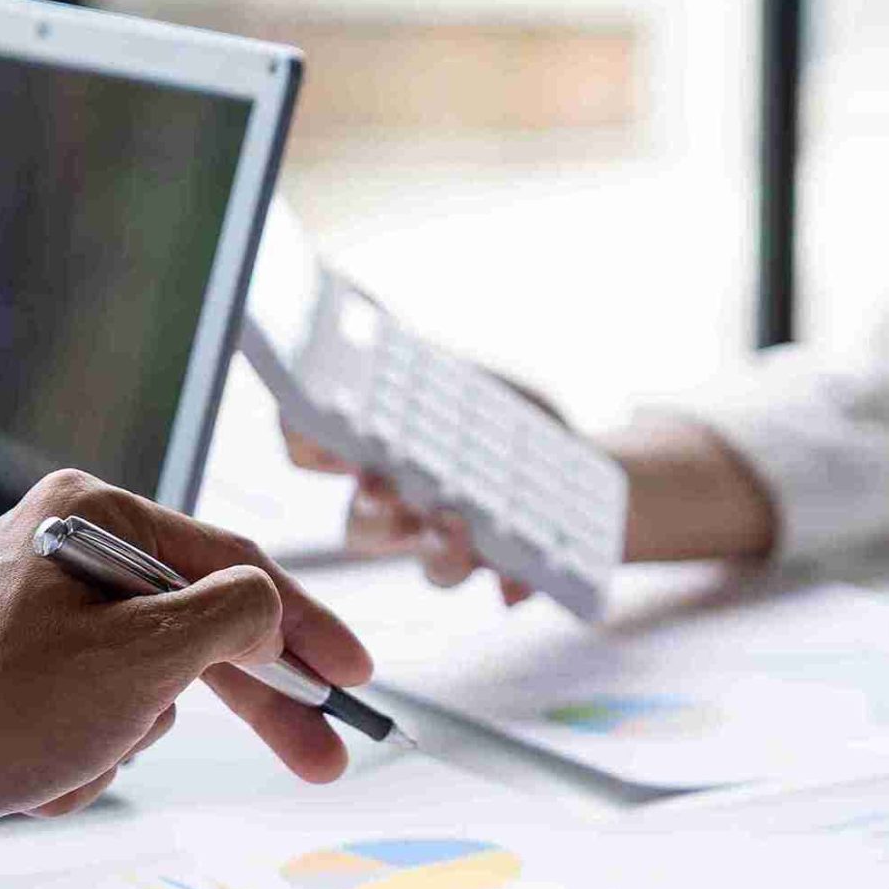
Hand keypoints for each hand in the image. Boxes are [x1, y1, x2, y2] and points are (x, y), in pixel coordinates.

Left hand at [0, 469, 372, 868]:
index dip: (307, 626)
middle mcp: (63, 552)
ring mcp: (38, 618)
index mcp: (91, 516)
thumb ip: (233, 618)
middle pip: (199, 626)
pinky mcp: (17, 680)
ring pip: (150, 685)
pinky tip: (42, 774)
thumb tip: (267, 611)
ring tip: (76, 758)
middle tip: (320, 755)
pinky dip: (87, 758)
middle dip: (253, 699)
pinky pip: (99, 718)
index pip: (235, 563)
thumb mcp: (146, 656)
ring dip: (129, 738)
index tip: (354, 679)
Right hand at [283, 395, 779, 589]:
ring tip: (460, 526)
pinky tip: (517, 580)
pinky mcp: (503, 571)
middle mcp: (404, 506)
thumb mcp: (471, 376)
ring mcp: (450, 544)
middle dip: (371, 510)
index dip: (302, 441)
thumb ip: (421, 358)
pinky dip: (510, 581)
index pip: (315, 451)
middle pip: (360, 526)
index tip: (315, 428)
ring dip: (438, 551)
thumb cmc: (511, 419)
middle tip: (385, 489)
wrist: (586, 469)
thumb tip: (362, 302)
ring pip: (429, 566)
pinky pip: (508, 586)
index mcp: (382, 452)